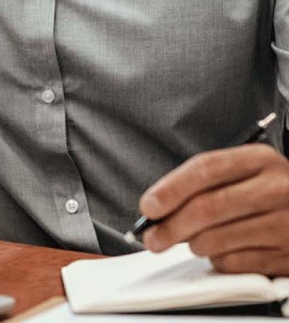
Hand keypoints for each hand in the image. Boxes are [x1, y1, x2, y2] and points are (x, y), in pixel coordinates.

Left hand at [138, 143, 288, 273]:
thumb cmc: (272, 189)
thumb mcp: (246, 171)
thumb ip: (207, 183)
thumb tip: (161, 208)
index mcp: (260, 159)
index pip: (206, 169)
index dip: (171, 189)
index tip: (149, 206)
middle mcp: (276, 188)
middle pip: (208, 207)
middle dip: (171, 226)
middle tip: (153, 237)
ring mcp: (285, 224)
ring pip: (218, 239)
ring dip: (194, 245)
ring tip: (192, 241)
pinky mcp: (287, 257)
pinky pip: (235, 264)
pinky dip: (218, 261)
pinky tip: (221, 252)